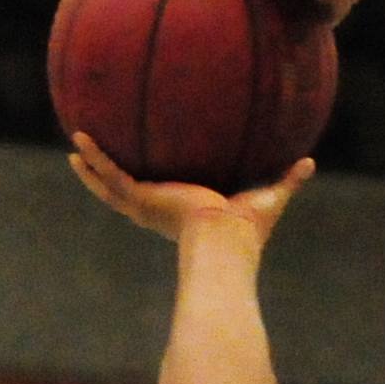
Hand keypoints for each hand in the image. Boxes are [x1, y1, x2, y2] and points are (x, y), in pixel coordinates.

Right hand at [69, 133, 314, 247]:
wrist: (227, 242)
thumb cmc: (248, 230)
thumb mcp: (269, 195)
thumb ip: (287, 178)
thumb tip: (311, 161)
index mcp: (182, 213)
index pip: (162, 199)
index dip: (152, 188)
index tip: (148, 175)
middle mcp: (159, 211)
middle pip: (126, 193)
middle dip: (110, 178)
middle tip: (95, 162)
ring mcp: (146, 207)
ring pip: (109, 185)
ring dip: (91, 167)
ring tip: (73, 147)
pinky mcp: (141, 200)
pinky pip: (111, 175)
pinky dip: (95, 159)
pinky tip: (78, 141)